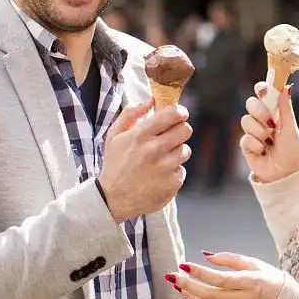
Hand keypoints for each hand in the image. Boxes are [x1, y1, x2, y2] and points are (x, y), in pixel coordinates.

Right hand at [99, 99, 192, 222]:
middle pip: (186, 130)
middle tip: (170, 137)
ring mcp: (166, 167)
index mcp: (141, 135)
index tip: (180, 115)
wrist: (113, 198)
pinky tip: (159, 175)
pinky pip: (182, 170)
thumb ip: (130, 114)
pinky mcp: (173, 182)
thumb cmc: (115, 165)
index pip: (173, 115)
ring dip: (176, 153)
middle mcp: (155, 150)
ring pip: (185, 150)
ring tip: (160, 160)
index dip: (180, 112)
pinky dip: (173, 172)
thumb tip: (151, 100)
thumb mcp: (114, 136)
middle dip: (179, 131)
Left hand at [171, 252, 284, 298]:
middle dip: (188, 284)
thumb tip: (206, 256)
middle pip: (209, 294)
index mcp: (250, 283)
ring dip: (190, 296)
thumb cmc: (273, 281)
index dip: (199, 273)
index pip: (219, 279)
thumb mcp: (256, 264)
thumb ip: (231, 259)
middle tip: (173, 276)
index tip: (184, 265)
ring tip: (179, 286)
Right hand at [239, 81, 298, 183]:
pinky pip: (245, 138)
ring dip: (260, 132)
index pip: (263, 95)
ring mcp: (253, 132)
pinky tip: (263, 152)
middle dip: (259, 112)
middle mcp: (262, 121)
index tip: (262, 89)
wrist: (284, 174)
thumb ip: (286, 109)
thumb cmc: (291, 152)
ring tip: (269, 143)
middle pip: (250, 104)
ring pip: (246, 121)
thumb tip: (287, 87)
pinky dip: (256, 146)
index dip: (261, 89)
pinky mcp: (246, 145)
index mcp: (274, 114)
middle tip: (270, 123)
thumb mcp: (291, 129)